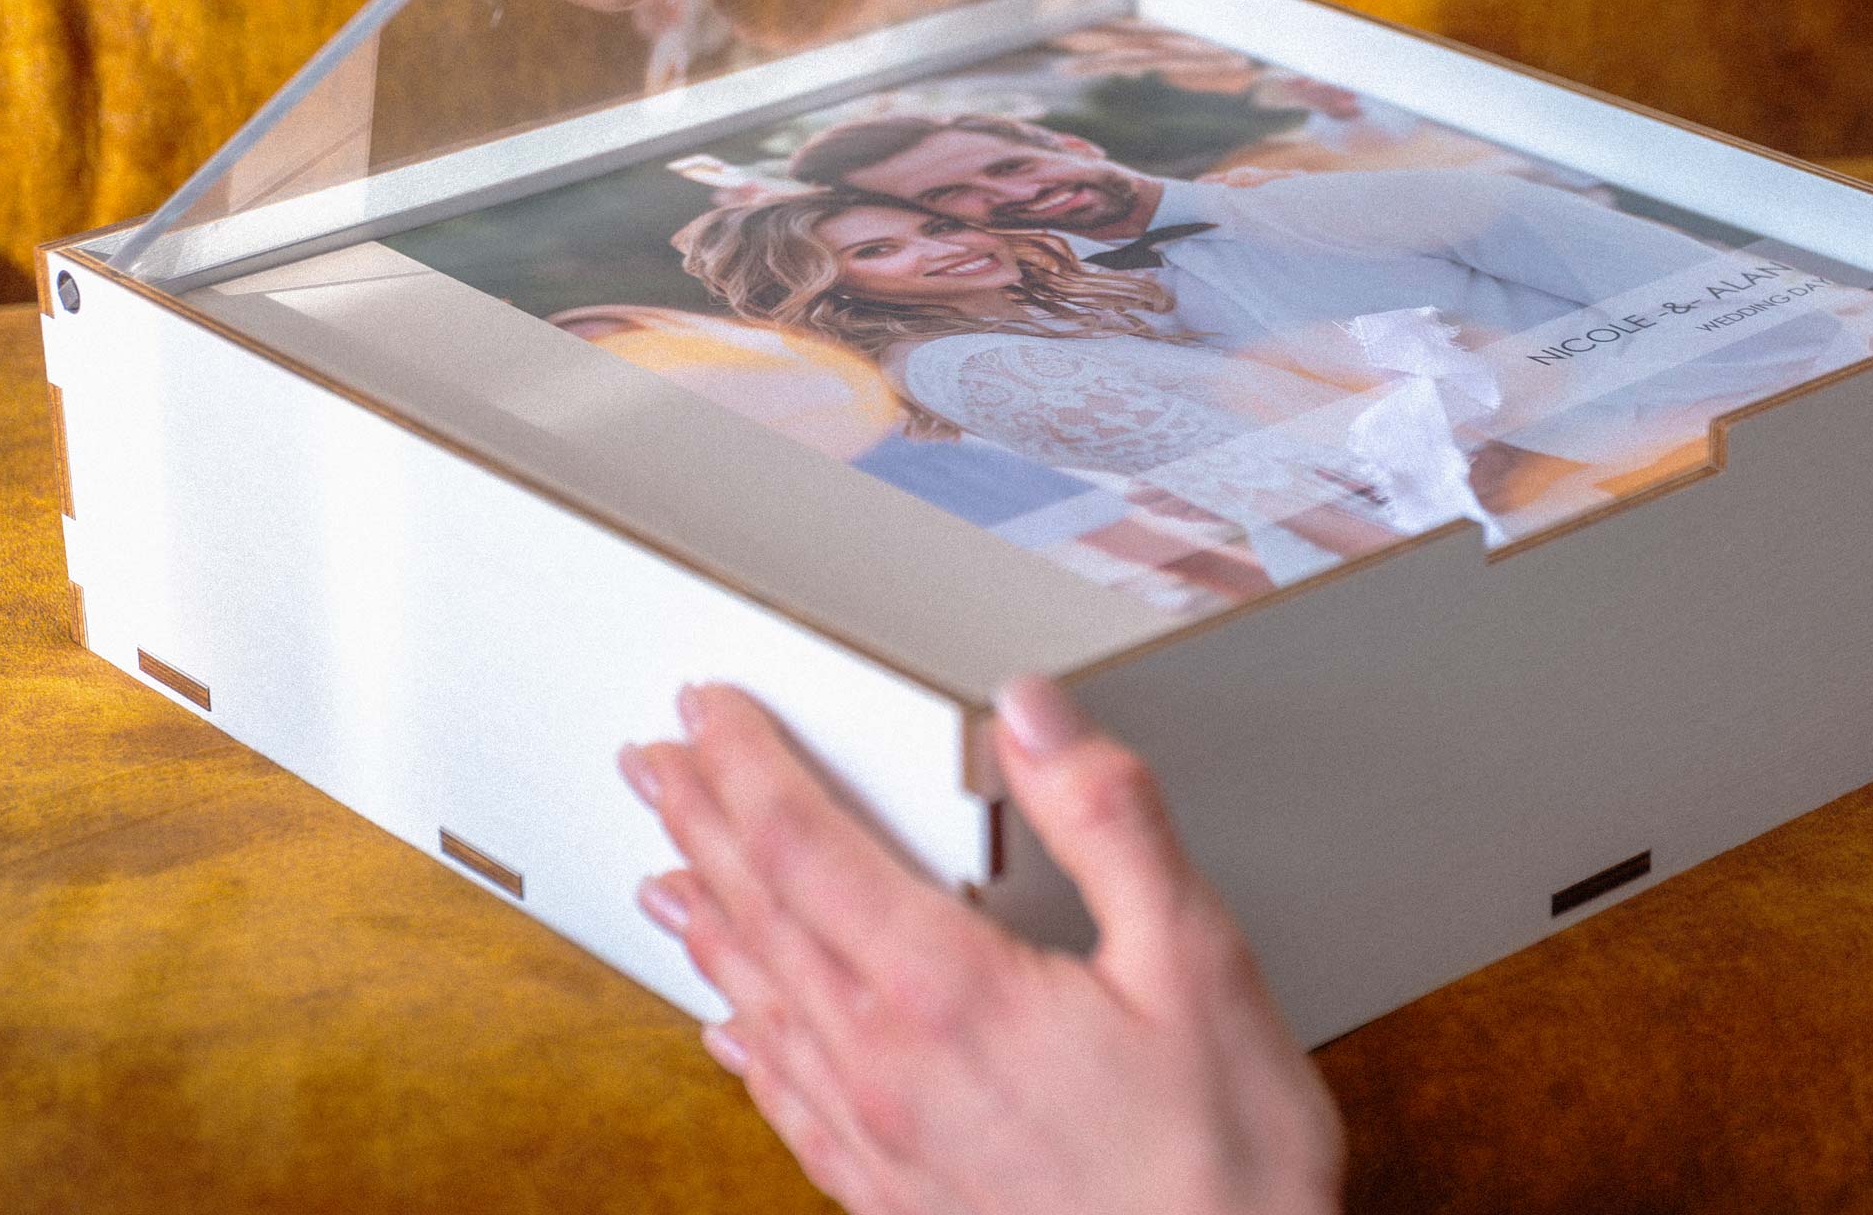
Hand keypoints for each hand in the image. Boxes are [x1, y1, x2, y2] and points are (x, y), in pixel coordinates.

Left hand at [619, 679, 1343, 1214]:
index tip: (707, 707)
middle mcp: (885, 1065)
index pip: (805, 846)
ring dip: (707, 925)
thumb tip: (1032, 712)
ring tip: (665, 873)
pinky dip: (747, 1045)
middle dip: (701, 825)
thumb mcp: (1194, 956)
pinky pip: (789, 1104)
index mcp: (945, 989)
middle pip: (758, 917)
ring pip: (760, 1006)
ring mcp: (881, 1140)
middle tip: (652, 760)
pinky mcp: (898, 1196)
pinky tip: (730, 1028)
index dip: (747, 765)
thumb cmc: (1220, 1157)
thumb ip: (1108, 820)